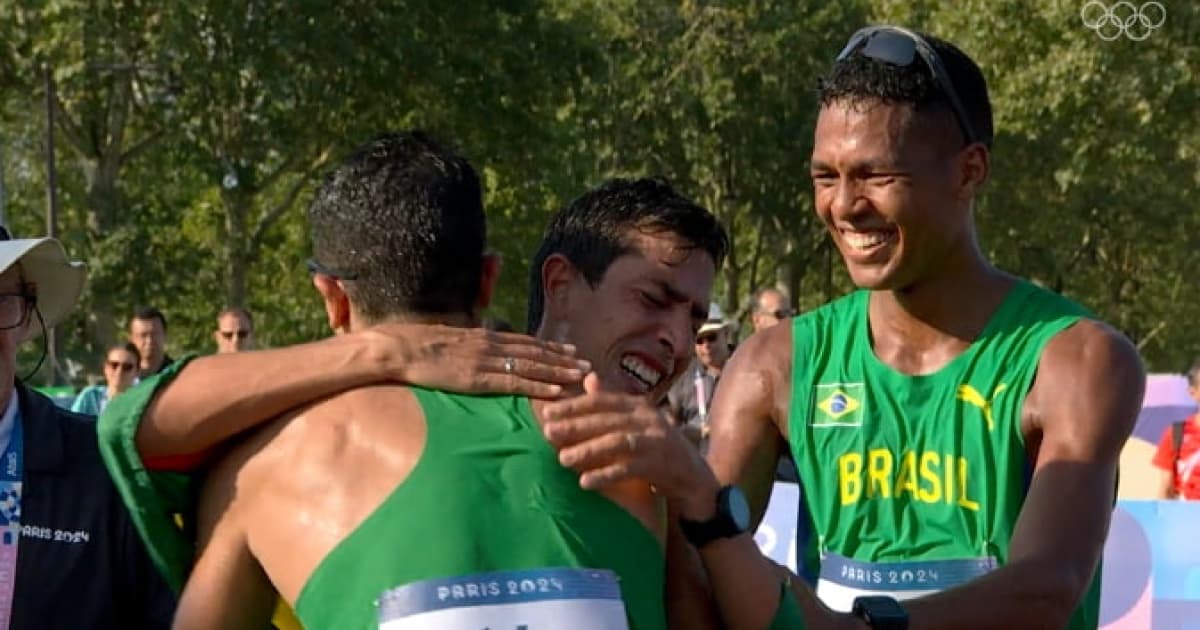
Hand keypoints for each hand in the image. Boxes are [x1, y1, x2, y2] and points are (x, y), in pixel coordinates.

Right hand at [364, 324, 588, 398]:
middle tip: (588, 364)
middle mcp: (492, 345)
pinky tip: (556, 391)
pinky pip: (516, 383)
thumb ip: (470, 346)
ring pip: (533, 366)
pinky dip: (539, 386)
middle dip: (563, 359)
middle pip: (536, 352)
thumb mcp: (451, 341)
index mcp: (485, 337)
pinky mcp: (479, 379)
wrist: (400, 349)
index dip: (550, 346)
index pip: (525, 341)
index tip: (570, 349)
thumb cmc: (419, 346)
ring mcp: (487, 361)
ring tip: (581, 376)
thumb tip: (480, 349)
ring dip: (560, 371)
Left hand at [541, 373, 718, 511]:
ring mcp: (656, 441)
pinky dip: (606, 474)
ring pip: (616, 441)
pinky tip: (585, 482)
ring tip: (562, 459)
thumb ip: (611, 402)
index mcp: (639, 406)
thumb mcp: (636, 422)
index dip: (574, 405)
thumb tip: (588, 377)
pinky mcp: (660, 464)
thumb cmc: (658, 449)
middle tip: (548, 432)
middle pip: (606, 420)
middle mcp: (649, 418)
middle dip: (575, 426)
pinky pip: (628, 468)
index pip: (602, 401)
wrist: (694, 478)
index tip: (547, 412)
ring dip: (588, 450)